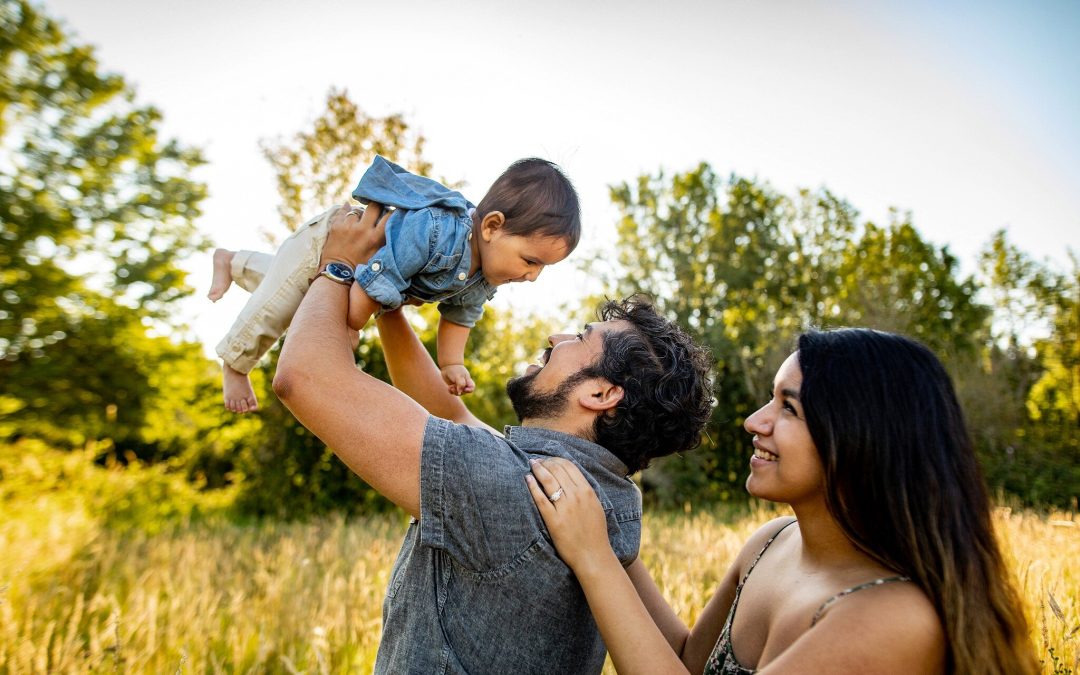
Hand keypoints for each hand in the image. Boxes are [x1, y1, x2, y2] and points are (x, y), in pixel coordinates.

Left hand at [320, 202, 389, 268]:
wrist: (337, 274)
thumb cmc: (360, 268)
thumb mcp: (377, 256)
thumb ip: (384, 241)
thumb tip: (391, 225)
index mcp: (375, 238)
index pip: (388, 216)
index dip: (392, 211)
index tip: (393, 209)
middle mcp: (362, 230)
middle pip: (374, 206)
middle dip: (378, 204)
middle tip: (378, 206)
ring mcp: (348, 226)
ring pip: (358, 210)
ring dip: (361, 213)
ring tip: (361, 218)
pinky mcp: (336, 226)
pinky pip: (343, 211)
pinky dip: (347, 210)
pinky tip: (349, 208)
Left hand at [440, 364, 474, 395]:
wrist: (447, 366)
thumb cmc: (455, 370)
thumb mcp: (459, 376)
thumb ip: (461, 384)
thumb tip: (460, 393)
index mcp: (468, 380)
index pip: (472, 388)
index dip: (469, 390)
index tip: (464, 389)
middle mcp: (464, 383)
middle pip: (464, 392)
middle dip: (459, 391)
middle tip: (454, 387)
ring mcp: (458, 385)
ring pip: (458, 393)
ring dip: (454, 391)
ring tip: (450, 387)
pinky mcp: (453, 386)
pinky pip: (453, 392)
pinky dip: (451, 391)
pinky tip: (449, 387)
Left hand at [526, 458, 612, 572]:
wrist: (593, 555)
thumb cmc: (595, 533)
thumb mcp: (595, 506)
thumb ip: (585, 491)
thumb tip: (572, 478)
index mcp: (587, 491)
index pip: (569, 466)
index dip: (556, 460)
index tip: (548, 459)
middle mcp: (576, 496)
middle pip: (557, 470)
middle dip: (545, 462)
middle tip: (537, 461)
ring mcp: (564, 507)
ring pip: (548, 480)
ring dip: (538, 469)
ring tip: (531, 465)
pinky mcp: (553, 520)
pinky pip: (540, 498)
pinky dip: (532, 486)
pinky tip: (527, 479)